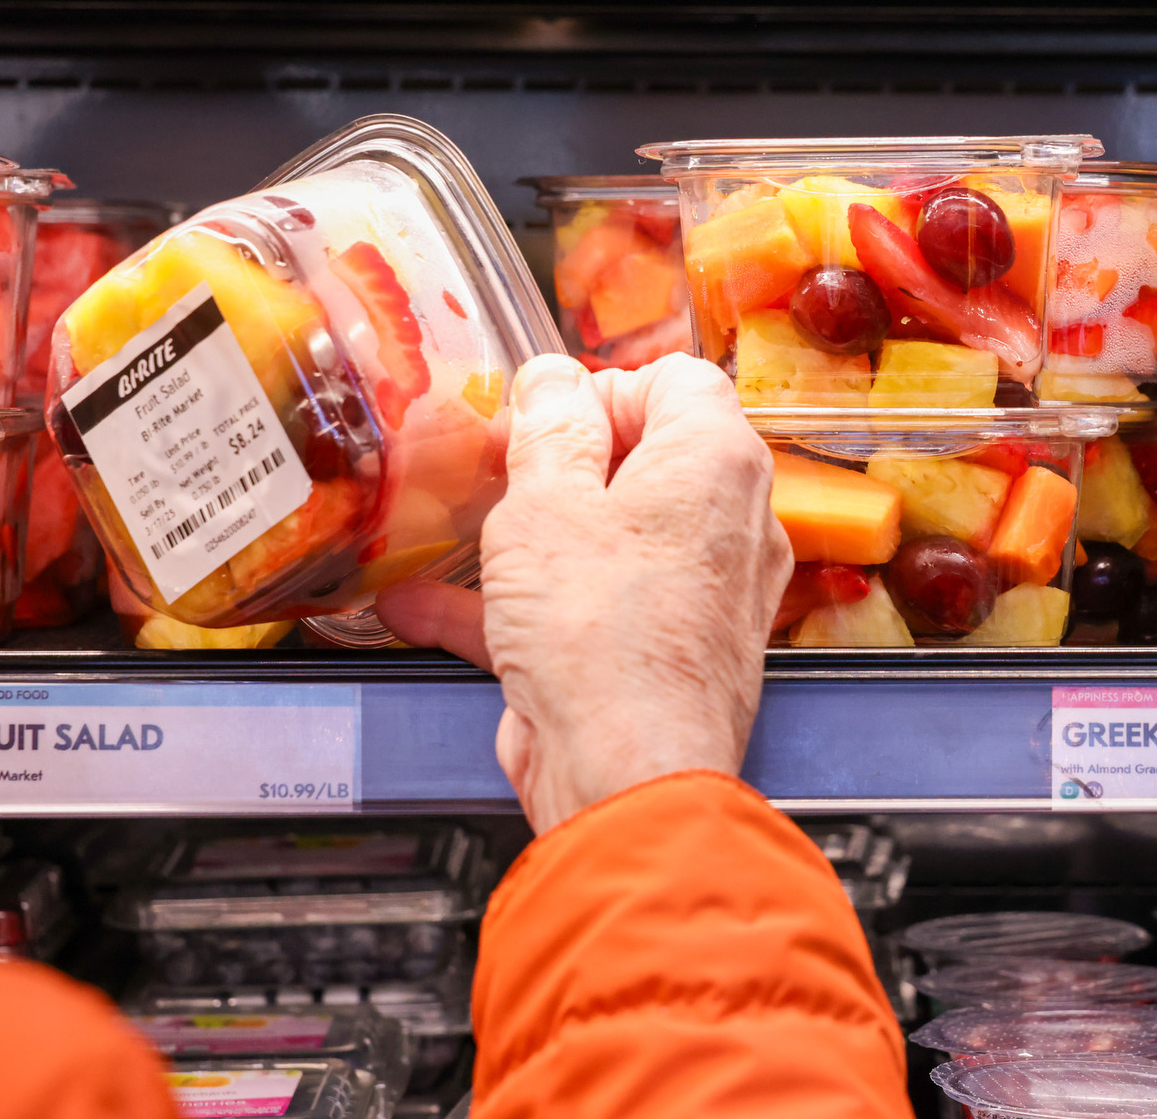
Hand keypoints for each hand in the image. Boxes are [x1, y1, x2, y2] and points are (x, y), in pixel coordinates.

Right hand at [378, 353, 792, 833]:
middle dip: (559, 462)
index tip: (541, 415)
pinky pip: (593, 604)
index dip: (602, 387)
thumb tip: (554, 382)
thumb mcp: (546, 506)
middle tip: (494, 470)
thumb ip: (548, 431)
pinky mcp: (663, 650)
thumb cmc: (603, 637)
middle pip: (644, 457)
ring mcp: (701, 591)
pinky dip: (523, 602)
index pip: (677, 381)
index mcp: (716, 462)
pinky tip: (428, 608)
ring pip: (611, 537)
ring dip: (530, 535)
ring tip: (456, 529)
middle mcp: (728, 522)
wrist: (626, 775)